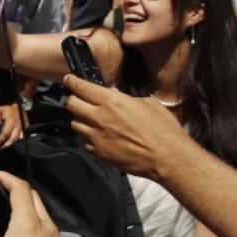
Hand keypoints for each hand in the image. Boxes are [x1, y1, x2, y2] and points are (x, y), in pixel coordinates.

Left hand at [0, 103, 23, 148]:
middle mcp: (19, 124)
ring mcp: (24, 127)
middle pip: (13, 138)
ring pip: (19, 139)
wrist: (18, 107)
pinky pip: (22, 137)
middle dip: (6, 145)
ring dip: (12, 144)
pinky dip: (17, 142)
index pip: (6, 133)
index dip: (0, 140)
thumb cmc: (6, 110)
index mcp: (11, 120)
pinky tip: (10, 144)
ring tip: (4, 147)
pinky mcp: (26, 129)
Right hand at [0, 172, 73, 236]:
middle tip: (4, 190)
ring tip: (12, 217)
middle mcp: (47, 230)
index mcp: (27, 225)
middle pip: (35, 198)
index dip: (7, 177)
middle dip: (19, 191)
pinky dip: (39, 230)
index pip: (21, 188)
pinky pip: (51, 235)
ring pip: (45, 216)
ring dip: (30, 210)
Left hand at [64, 75, 186, 177]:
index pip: (81, 87)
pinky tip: (98, 136)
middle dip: (75, 100)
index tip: (69, 79)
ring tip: (93, 120)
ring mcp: (97, 136)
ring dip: (81, 119)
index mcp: (112, 101)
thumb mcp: (146, 103)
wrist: (167, 157)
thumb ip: (125, 100)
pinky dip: (87, 137)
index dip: (72, 82)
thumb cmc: (162, 130)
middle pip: (72, 104)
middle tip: (82, 100)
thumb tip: (118, 100)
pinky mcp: (98, 152)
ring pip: (75, 123)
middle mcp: (100, 117)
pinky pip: (83, 141)